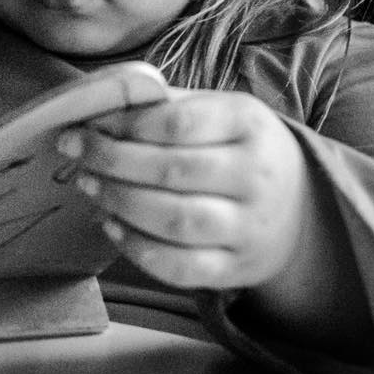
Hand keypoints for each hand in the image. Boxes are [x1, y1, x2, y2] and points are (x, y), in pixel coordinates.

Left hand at [57, 90, 306, 291]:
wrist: (298, 208)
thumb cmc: (238, 149)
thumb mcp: (218, 111)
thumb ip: (162, 105)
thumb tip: (97, 107)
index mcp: (249, 124)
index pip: (180, 123)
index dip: (126, 126)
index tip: (88, 125)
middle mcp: (255, 176)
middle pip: (172, 171)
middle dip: (112, 162)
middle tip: (75, 153)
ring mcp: (248, 227)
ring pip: (175, 221)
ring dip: (120, 203)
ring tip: (88, 185)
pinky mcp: (235, 268)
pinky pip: (181, 267)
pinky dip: (138, 249)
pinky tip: (112, 225)